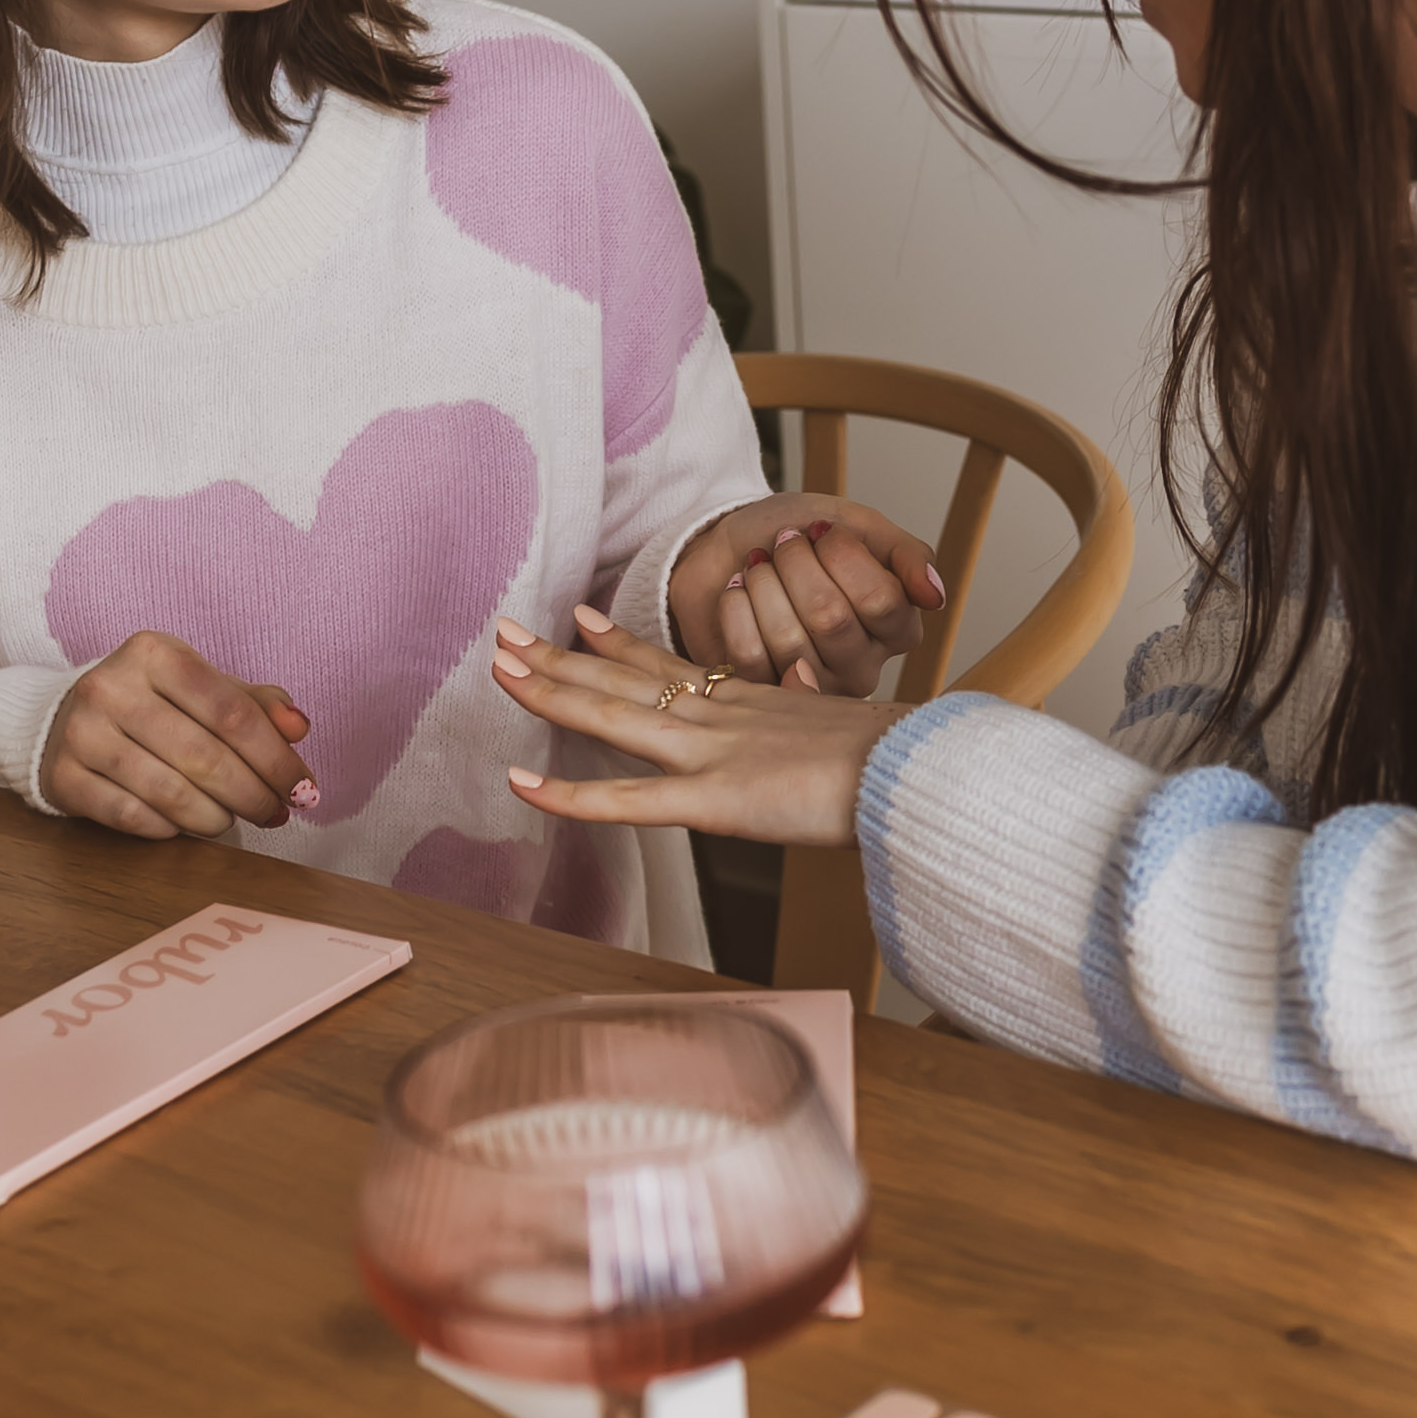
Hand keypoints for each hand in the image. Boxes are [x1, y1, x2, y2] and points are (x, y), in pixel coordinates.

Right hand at [41, 631, 312, 840]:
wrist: (64, 719)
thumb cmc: (154, 704)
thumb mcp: (203, 688)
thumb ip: (255, 704)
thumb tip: (299, 727)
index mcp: (154, 653)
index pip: (232, 712)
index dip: (276, 758)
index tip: (302, 787)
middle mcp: (112, 687)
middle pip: (204, 757)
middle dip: (253, 794)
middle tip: (275, 812)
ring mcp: (81, 733)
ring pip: (170, 793)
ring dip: (216, 818)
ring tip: (232, 820)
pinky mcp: (62, 777)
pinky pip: (132, 817)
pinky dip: (169, 829)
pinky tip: (186, 826)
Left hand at [491, 608, 902, 844]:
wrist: (918, 772)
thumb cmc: (893, 760)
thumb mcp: (841, 728)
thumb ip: (811, 714)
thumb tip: (812, 697)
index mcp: (748, 702)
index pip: (669, 665)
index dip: (616, 642)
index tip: (578, 617)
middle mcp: (718, 716)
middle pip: (623, 679)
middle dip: (557, 657)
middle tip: (501, 631)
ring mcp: (710, 753)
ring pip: (612, 717)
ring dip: (550, 692)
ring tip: (498, 669)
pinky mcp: (712, 800)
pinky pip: (626, 800)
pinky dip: (567, 796)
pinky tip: (519, 784)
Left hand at [668, 495, 943, 697]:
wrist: (727, 543)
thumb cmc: (797, 536)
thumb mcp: (858, 526)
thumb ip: (905, 554)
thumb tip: (935, 596)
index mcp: (897, 628)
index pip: (881, 600)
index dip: (842, 554)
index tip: (821, 530)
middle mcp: (862, 667)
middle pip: (830, 618)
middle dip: (796, 564)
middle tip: (784, 544)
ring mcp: (813, 687)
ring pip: (789, 641)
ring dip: (763, 584)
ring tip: (759, 566)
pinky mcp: (762, 692)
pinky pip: (751, 657)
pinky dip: (737, 609)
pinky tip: (738, 591)